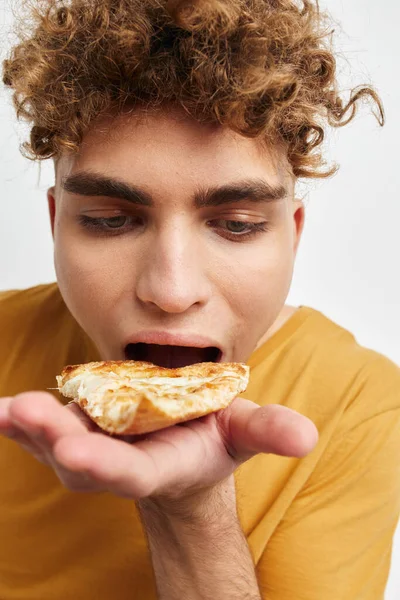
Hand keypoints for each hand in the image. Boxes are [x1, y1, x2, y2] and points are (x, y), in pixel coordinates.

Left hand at [0, 392, 317, 503]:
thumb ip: (270, 432)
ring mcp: (93, 452)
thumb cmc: (211, 440)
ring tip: (10, 410)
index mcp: (158, 468)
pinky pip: (43, 431)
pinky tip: (4, 411)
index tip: (77, 454)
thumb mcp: (244, 432)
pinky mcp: (77, 434)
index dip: (106, 465)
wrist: (181, 449)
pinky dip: (21, 424)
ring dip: (30, 430)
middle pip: (81, 460)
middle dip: (53, 440)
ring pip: (54, 445)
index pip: (131, 472)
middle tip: (25, 413)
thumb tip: (306, 436)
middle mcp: (118, 465)